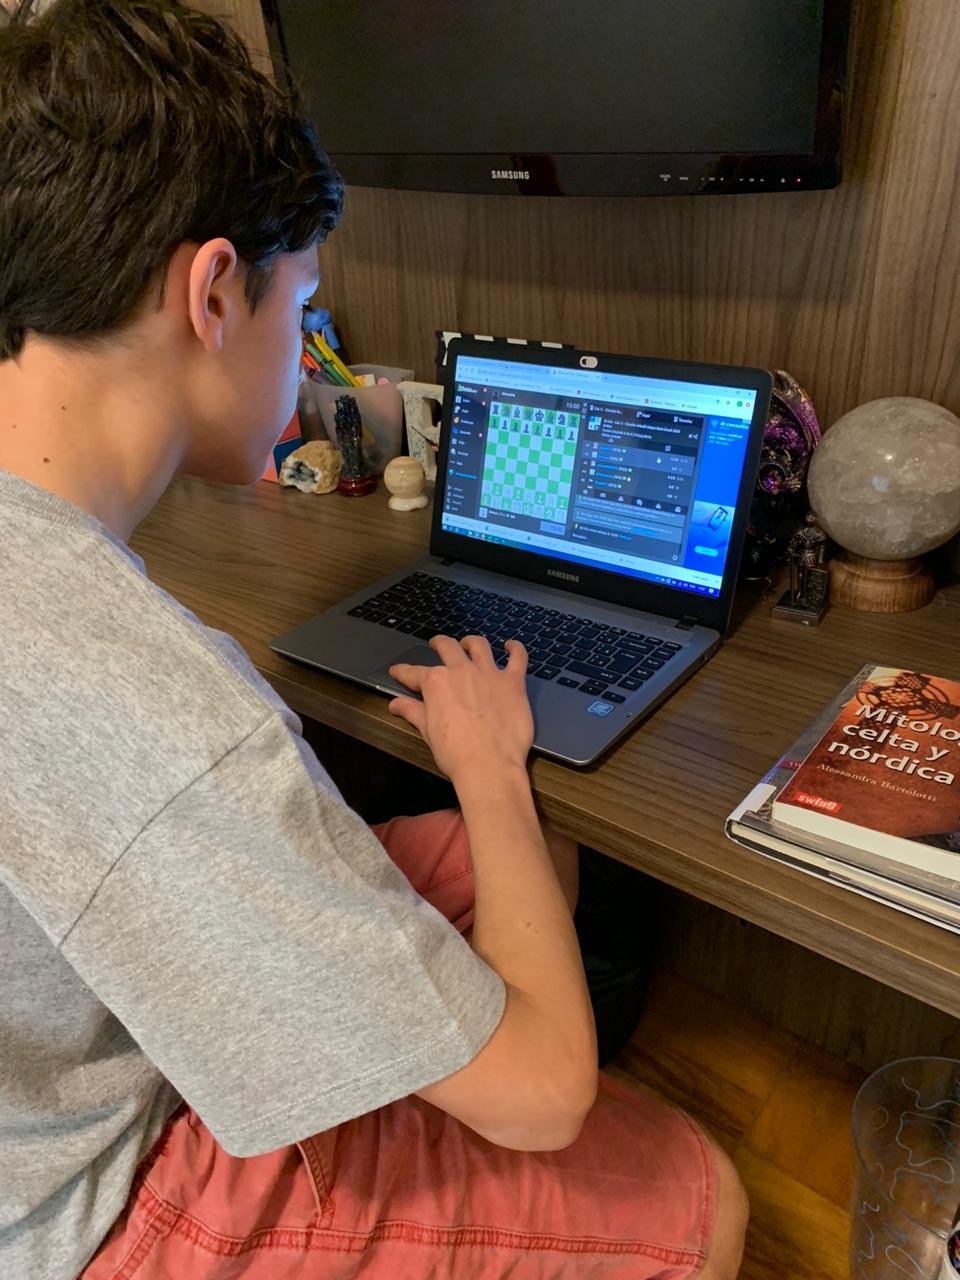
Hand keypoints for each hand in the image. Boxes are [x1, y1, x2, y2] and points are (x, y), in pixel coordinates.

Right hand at [388, 635, 533, 782]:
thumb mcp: (427, 731)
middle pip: (447, 647)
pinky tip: (511, 646)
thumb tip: (395, 704)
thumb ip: (412, 711)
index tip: (397, 671)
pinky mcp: (513, 682)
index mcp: (436, 682)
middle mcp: (461, 671)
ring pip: (479, 645)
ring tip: (468, 643)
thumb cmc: (455, 752)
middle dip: (438, 643)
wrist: (489, 765)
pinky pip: (517, 657)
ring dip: (471, 642)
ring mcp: (489, 674)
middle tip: (435, 644)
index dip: (403, 672)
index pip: (414, 673)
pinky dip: (515, 648)